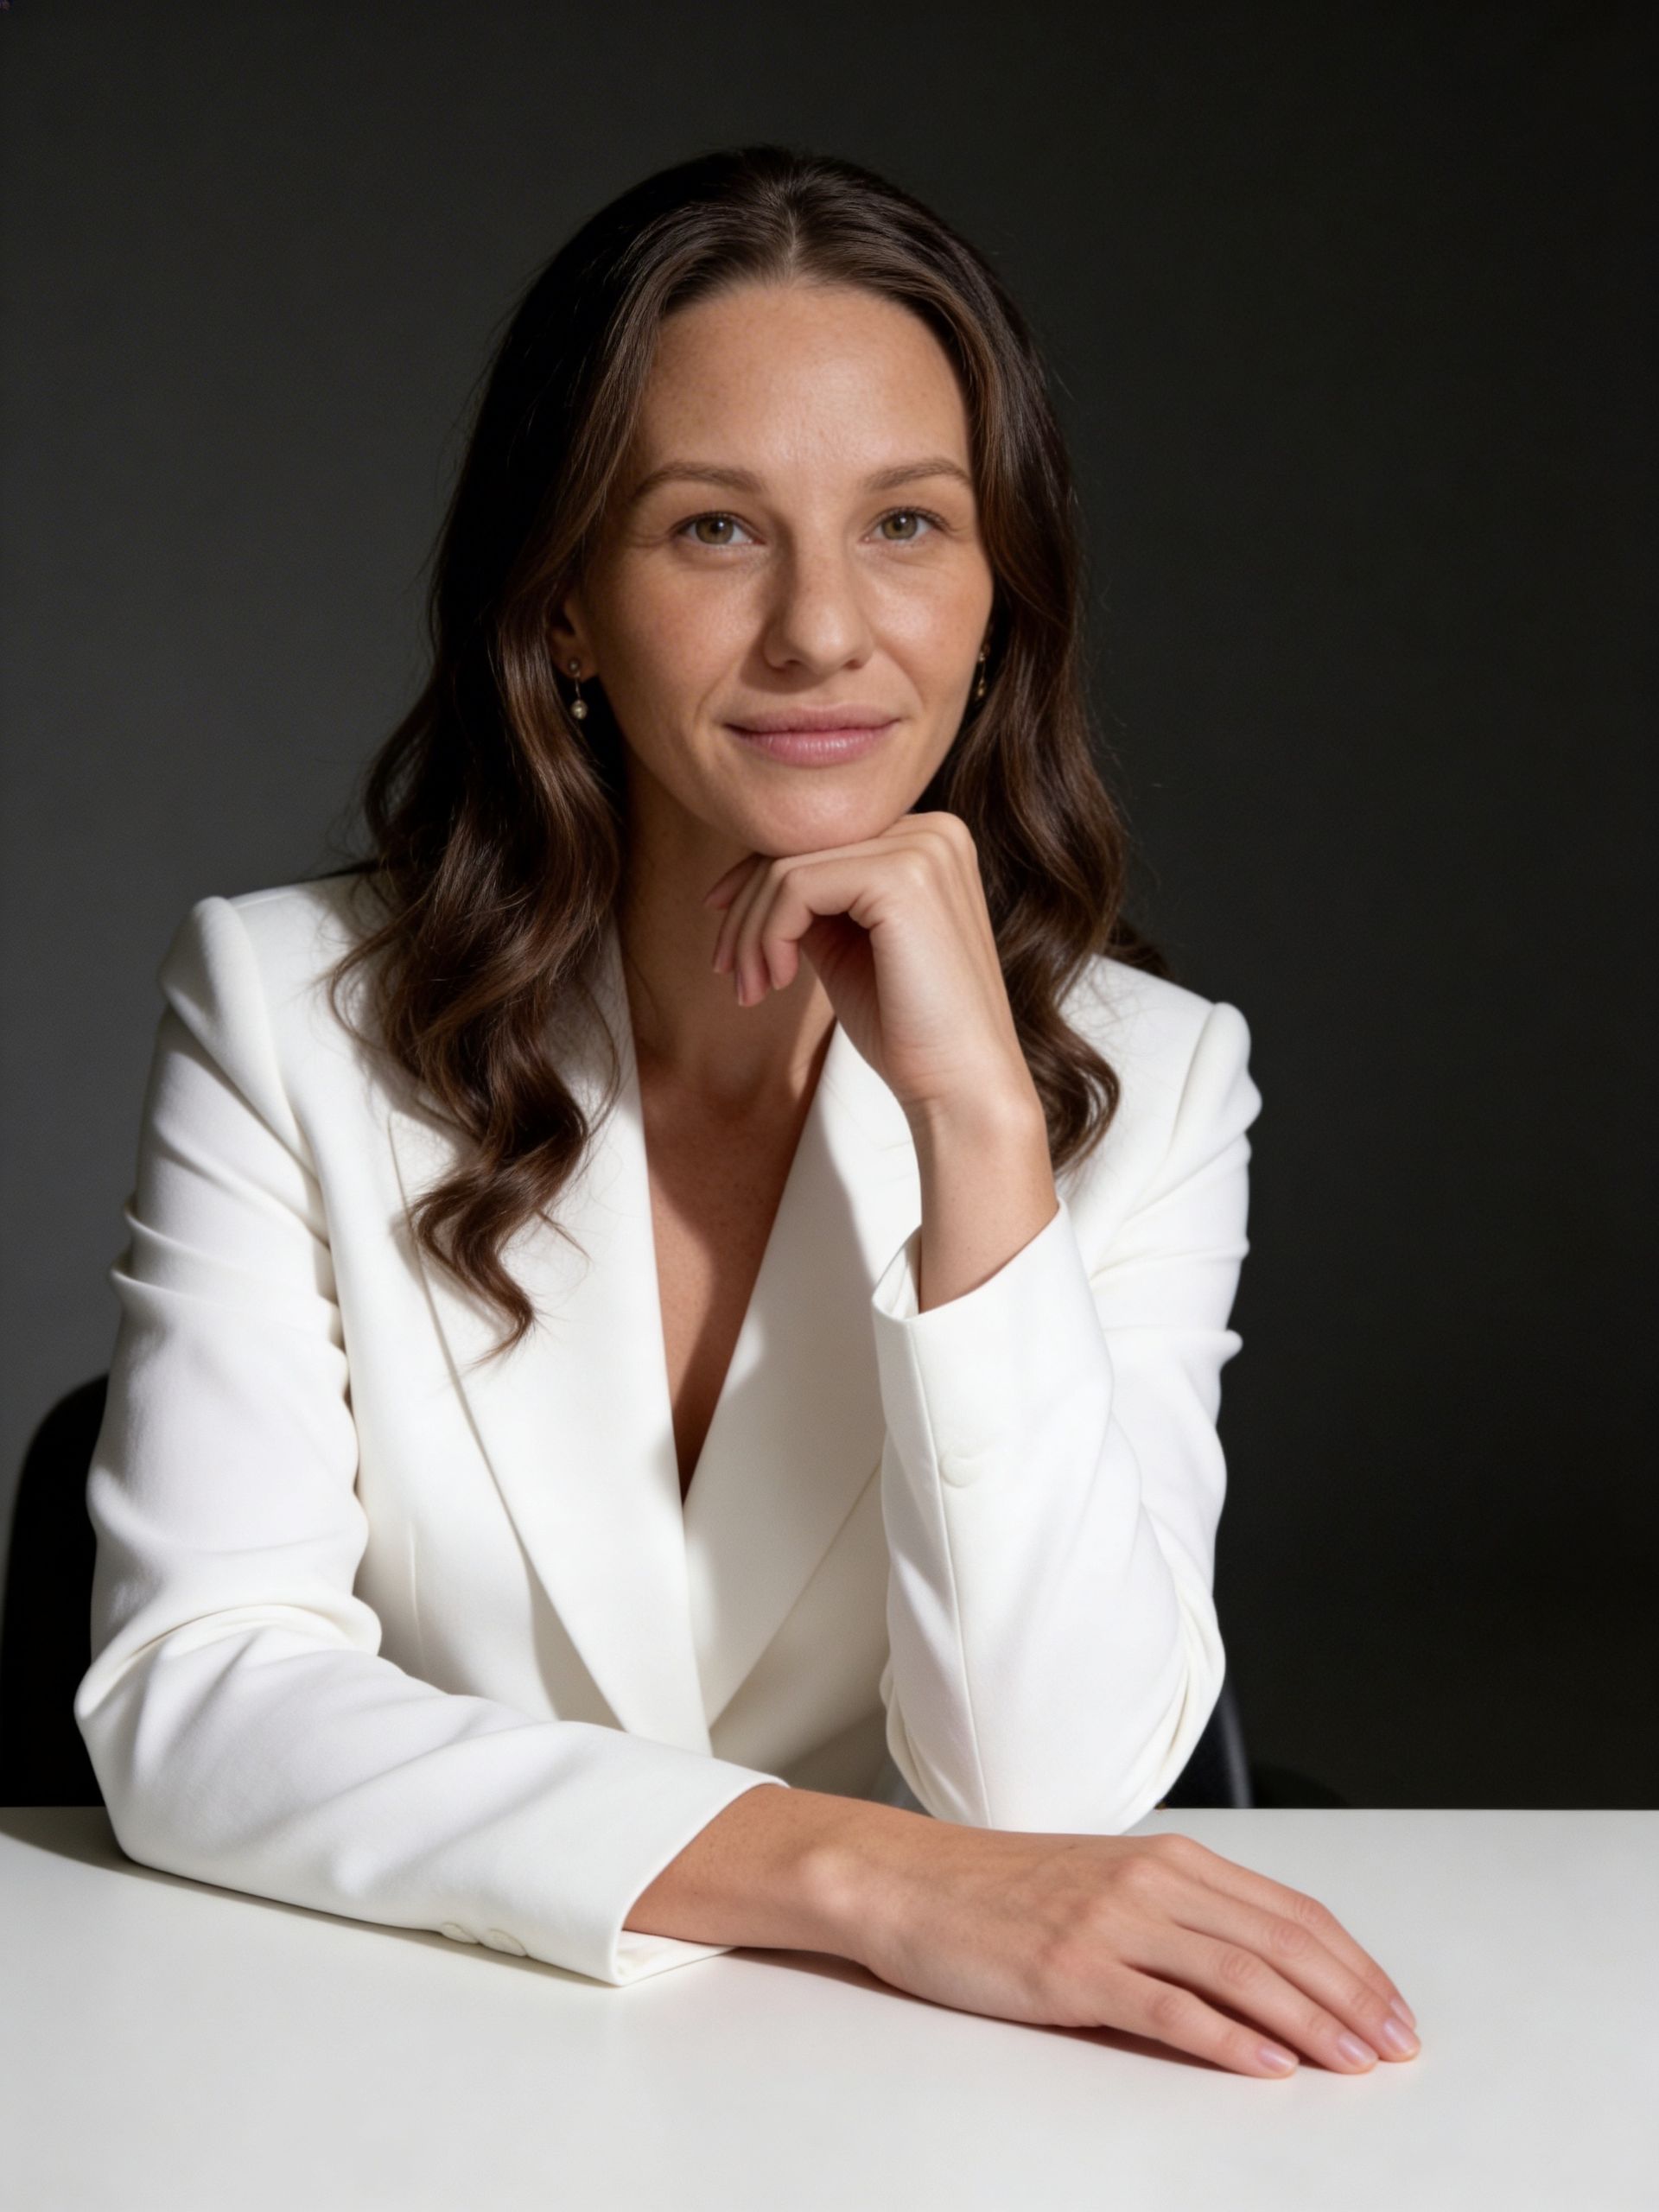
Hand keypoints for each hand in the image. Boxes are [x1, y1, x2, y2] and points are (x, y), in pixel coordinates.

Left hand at [702, 811, 1035, 1126]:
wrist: (961, 1088)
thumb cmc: (908, 1029)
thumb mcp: (847, 947)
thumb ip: (812, 903)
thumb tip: (746, 881)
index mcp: (927, 841)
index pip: (820, 840)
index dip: (756, 884)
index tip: (729, 939)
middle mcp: (932, 831)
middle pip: (799, 845)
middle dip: (746, 912)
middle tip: (729, 973)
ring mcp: (923, 848)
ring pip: (788, 868)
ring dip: (751, 933)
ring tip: (749, 989)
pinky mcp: (903, 877)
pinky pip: (796, 887)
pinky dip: (769, 936)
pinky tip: (777, 982)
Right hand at [835, 1819, 1420, 2079]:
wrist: (910, 1882)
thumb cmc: (1002, 1892)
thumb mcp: (1105, 1887)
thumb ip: (1177, 1917)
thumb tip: (1257, 1976)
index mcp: (1167, 1859)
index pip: (1288, 1911)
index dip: (1351, 1962)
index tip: (1392, 2007)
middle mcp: (1151, 1882)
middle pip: (1280, 1941)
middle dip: (1351, 1997)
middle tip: (1396, 2045)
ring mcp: (1113, 1924)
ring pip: (1239, 1973)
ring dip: (1310, 2022)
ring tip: (1354, 2061)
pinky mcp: (1074, 1970)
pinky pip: (1168, 2008)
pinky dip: (1226, 2038)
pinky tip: (1265, 2064)